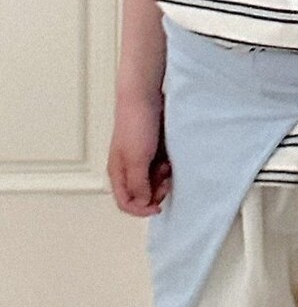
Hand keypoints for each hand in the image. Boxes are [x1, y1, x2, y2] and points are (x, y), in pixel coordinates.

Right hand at [107, 94, 171, 216]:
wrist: (145, 97)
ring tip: (166, 165)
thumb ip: (138, 184)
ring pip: (153, 184)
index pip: (125, 203)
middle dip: (156, 192)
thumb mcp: (136, 159)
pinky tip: (169, 160)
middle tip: (165, 180)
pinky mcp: (152, 153)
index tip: (157, 207)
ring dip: (162, 180)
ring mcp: (140, 161)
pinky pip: (161, 171)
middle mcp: (127, 169)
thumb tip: (142, 203)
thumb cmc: (136, 124)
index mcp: (117, 172)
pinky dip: (166, 170)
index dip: (141, 210)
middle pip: (142, 196)